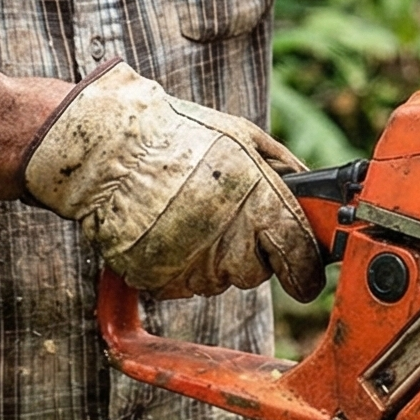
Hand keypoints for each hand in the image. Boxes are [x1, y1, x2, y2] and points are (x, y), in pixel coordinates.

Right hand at [22, 63, 325, 300]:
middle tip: (225, 215)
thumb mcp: (243, 136)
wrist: (108, 151)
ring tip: (187, 213)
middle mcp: (229, 243)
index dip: (306, 272)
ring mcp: (192, 267)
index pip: (300, 262)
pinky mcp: (158, 280)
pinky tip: (165, 228)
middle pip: (256, 272)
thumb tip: (312, 192)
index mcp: (259, 206)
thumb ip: (283, 169)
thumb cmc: (178, 135)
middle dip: (249, 250)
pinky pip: (183, 283)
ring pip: (218, 279)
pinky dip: (178, 263)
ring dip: (212, 256)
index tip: (306, 275)